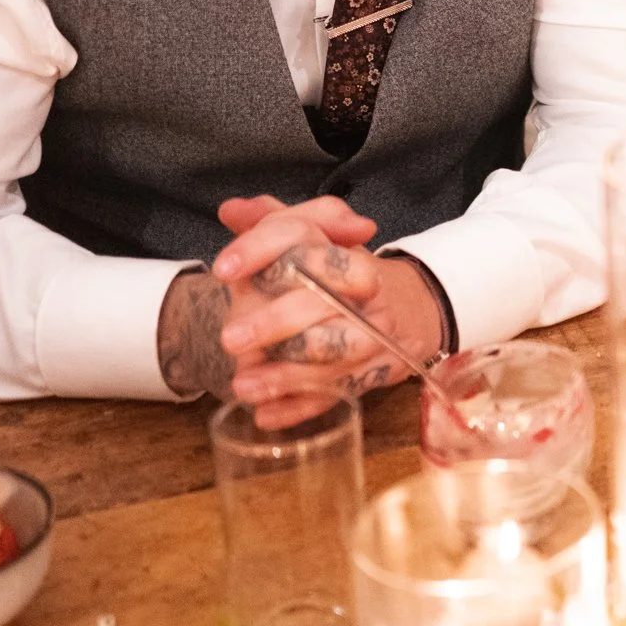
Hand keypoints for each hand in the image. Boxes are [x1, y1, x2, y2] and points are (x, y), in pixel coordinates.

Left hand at [156, 196, 377, 402]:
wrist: (403, 307)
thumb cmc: (340, 275)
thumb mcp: (310, 239)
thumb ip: (270, 221)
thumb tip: (232, 210)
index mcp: (344, 250)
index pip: (305, 238)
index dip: (262, 250)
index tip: (222, 269)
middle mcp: (366, 290)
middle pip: (323, 301)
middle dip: (275, 322)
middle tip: (230, 339)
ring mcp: (377, 332)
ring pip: (337, 353)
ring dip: (287, 373)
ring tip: (243, 386)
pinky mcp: (378, 370)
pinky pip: (341, 392)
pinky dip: (302, 406)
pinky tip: (267, 415)